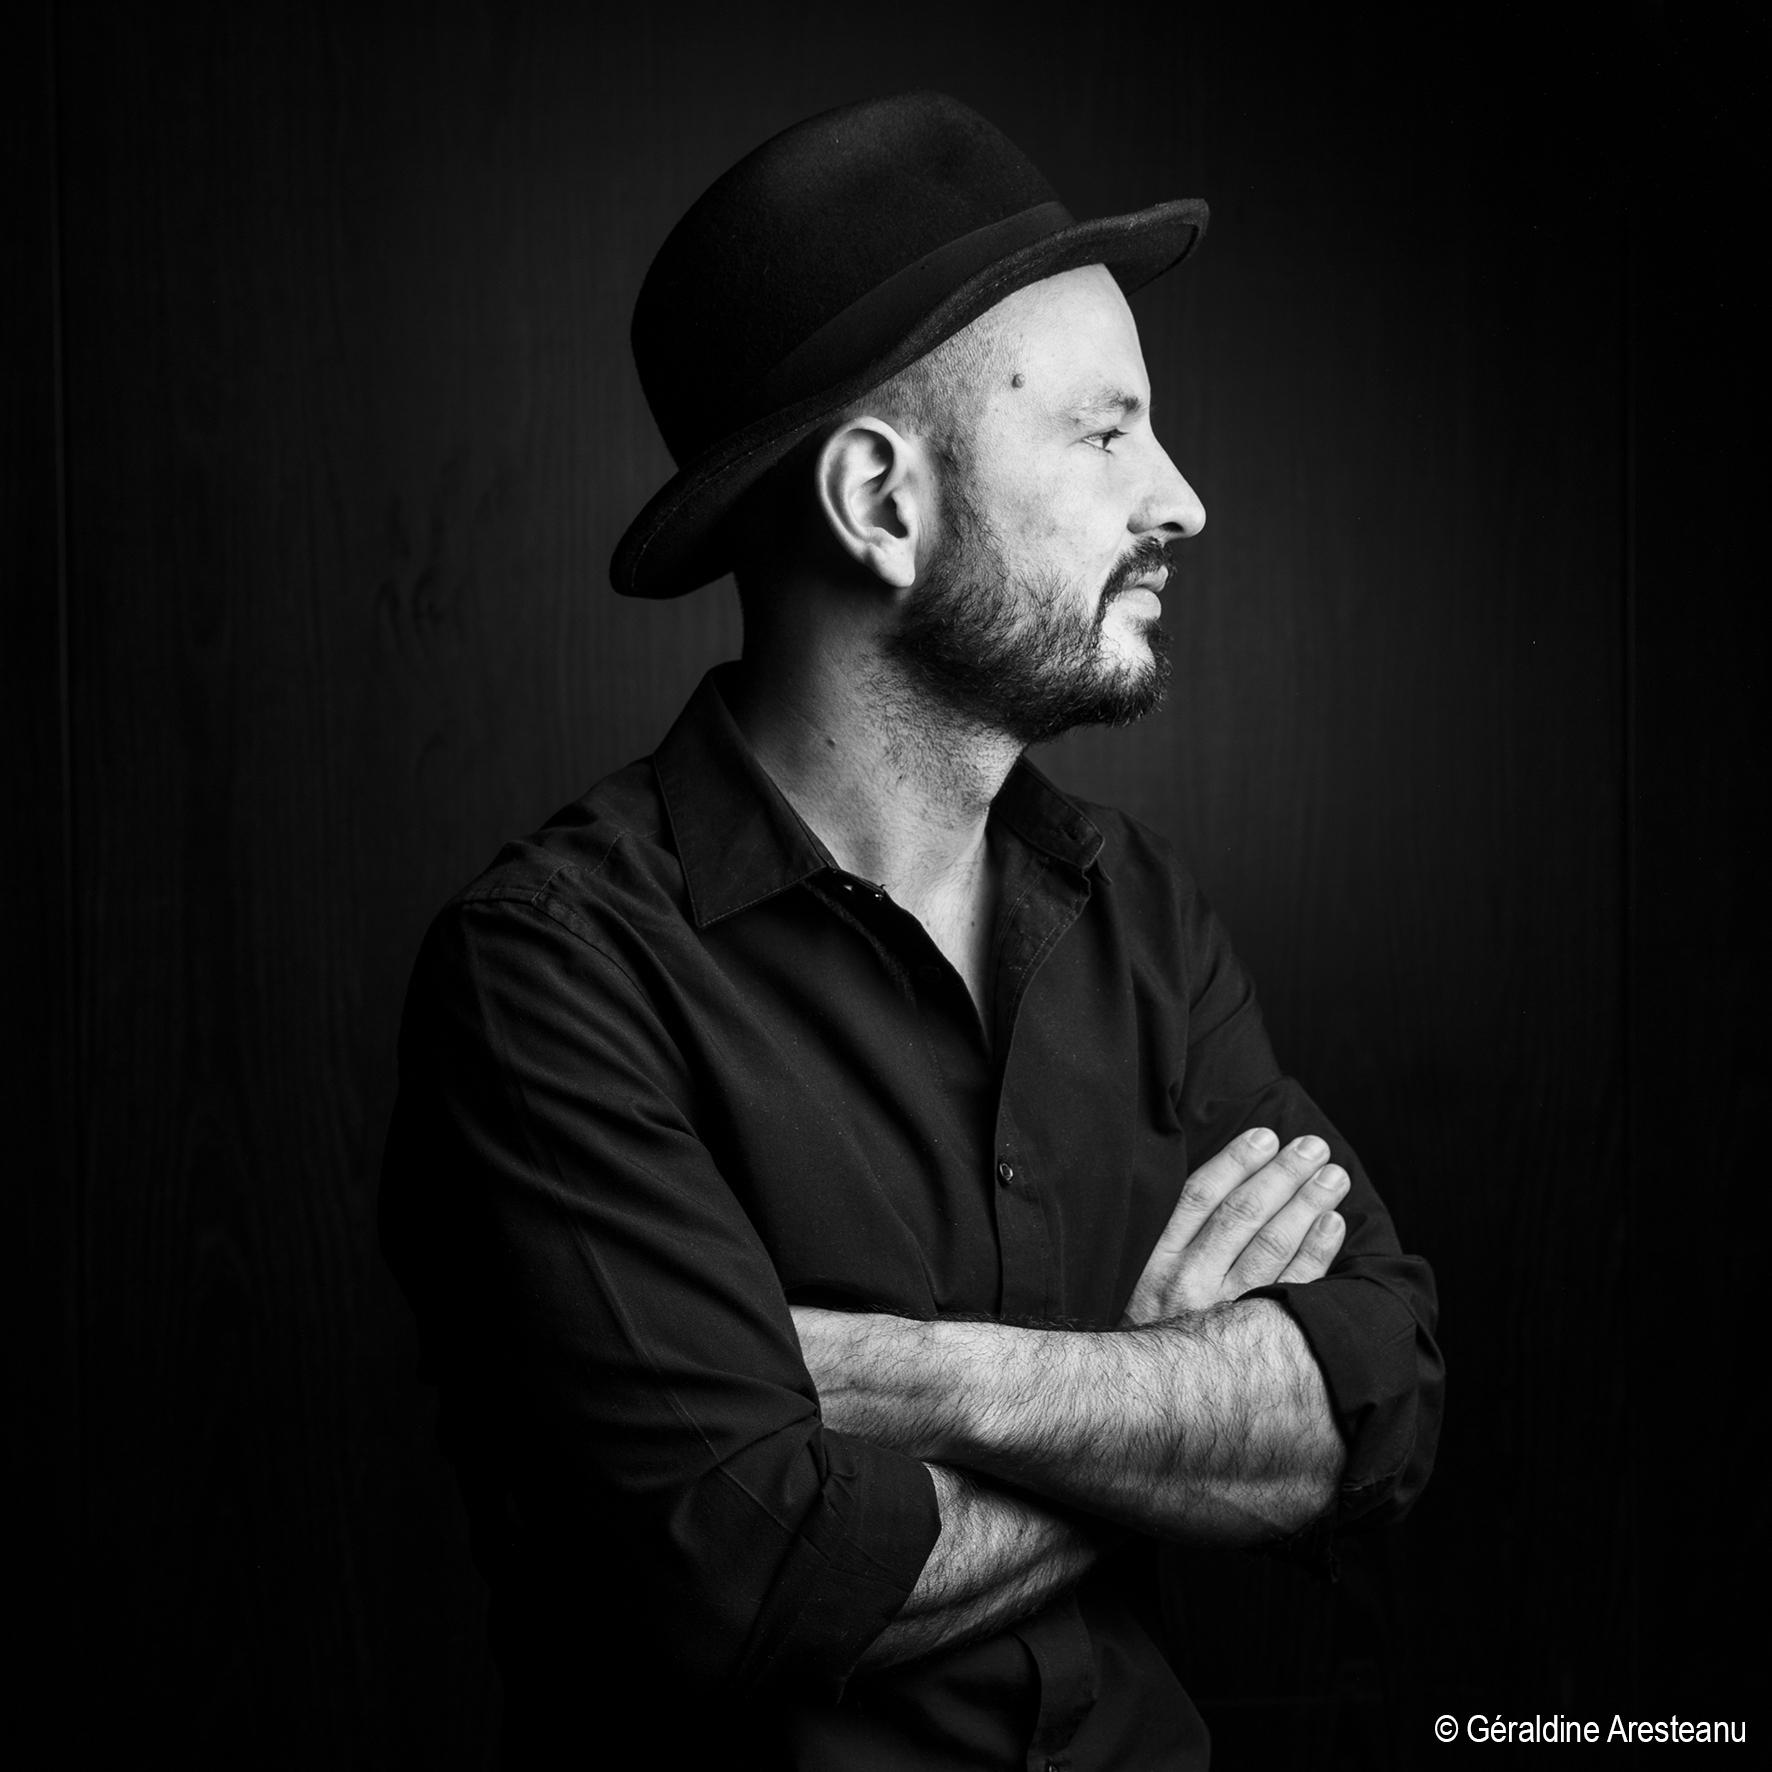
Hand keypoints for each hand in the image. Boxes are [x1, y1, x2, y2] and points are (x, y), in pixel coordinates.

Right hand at [1124, 1128, 1347, 1323]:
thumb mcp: (1142, 1285)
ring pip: (1273, 1246)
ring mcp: (1225, 1313)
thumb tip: (1226, 1186)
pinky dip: (1317, 1252)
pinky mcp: (1254, 1340)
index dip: (1236, 1162)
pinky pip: (1294, 1288)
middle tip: (1313, 1147)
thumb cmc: (1152, 1333)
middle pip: (1243, 1214)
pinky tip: (1333, 1223)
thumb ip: (1176, 1242)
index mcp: (1158, 1262)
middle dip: (1282, 1174)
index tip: (1265, 1136)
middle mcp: (1190, 1283)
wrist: (1145, 1407)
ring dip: (1307, 1204)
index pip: (1201, 1197)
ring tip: (1333, 1176)